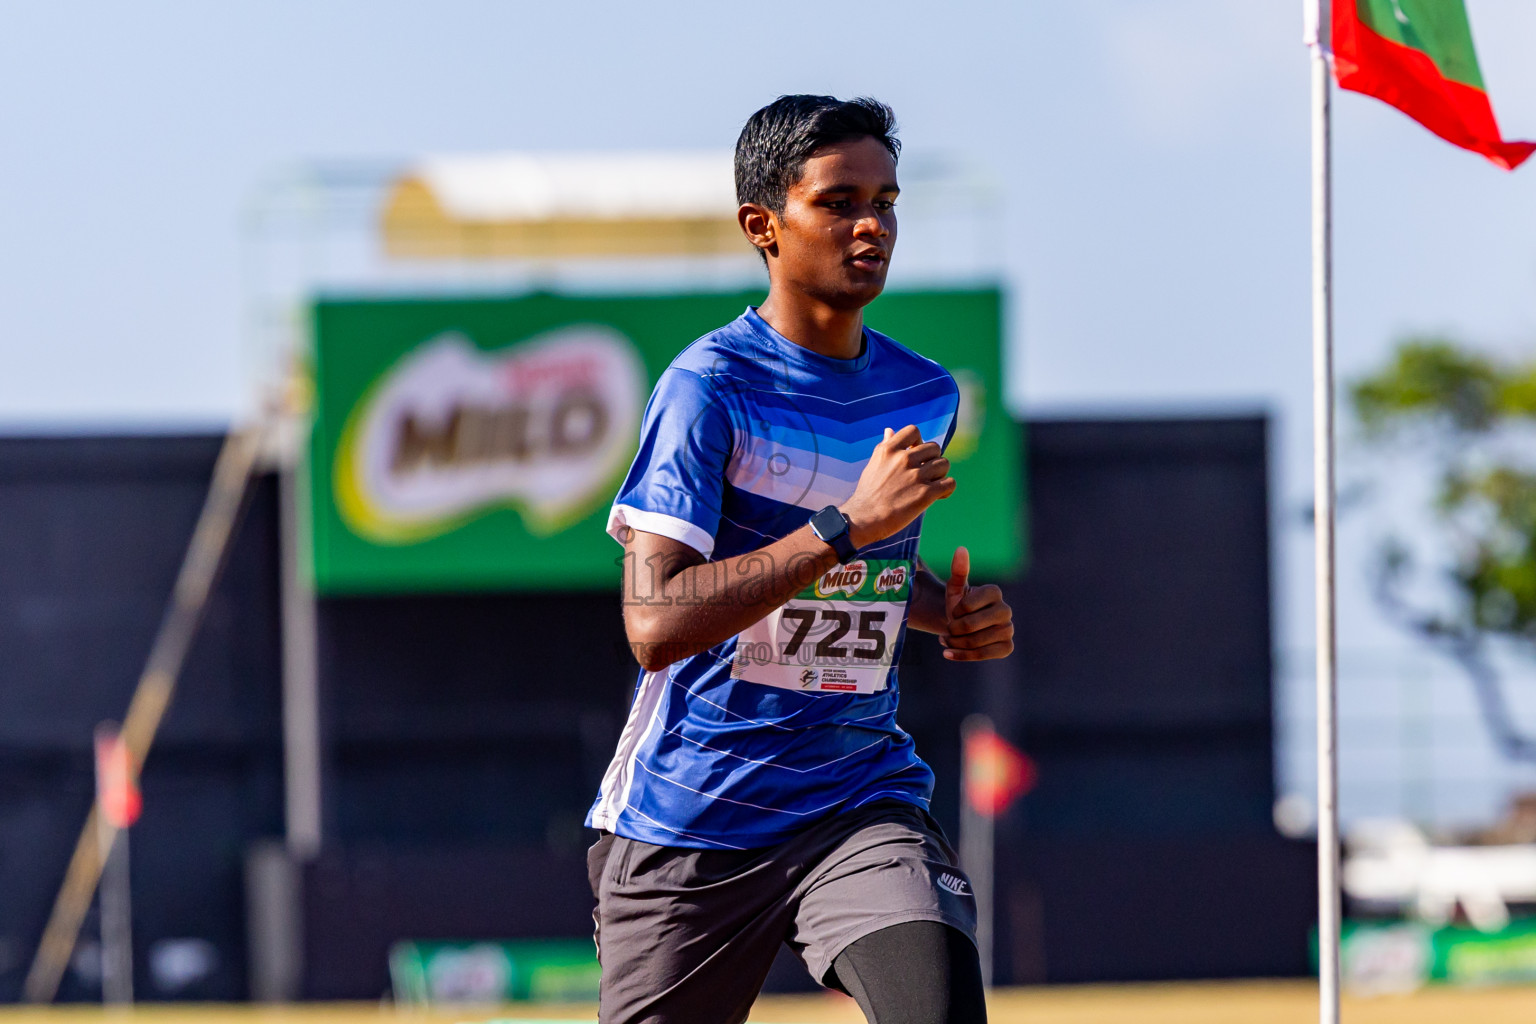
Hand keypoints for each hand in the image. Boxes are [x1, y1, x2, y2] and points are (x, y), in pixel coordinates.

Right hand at [840, 425, 955, 548]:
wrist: (863, 519)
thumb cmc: (868, 493)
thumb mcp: (874, 464)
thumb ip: (885, 446)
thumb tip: (890, 430)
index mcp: (889, 450)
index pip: (913, 431)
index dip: (919, 441)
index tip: (915, 454)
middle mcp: (903, 459)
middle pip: (934, 448)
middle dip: (933, 460)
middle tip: (926, 473)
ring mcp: (915, 476)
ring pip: (944, 464)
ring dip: (941, 475)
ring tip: (932, 485)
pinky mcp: (925, 494)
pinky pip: (949, 483)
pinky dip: (947, 489)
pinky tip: (938, 495)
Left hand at [940, 547, 1013, 661]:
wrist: (965, 625)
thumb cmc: (960, 605)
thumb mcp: (955, 588)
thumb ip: (958, 571)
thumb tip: (961, 549)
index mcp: (995, 591)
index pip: (967, 605)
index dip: (954, 611)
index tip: (954, 610)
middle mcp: (1006, 609)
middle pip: (970, 626)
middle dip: (953, 630)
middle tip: (948, 629)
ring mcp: (1009, 629)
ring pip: (974, 642)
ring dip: (954, 643)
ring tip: (947, 639)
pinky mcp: (1007, 647)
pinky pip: (983, 655)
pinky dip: (962, 656)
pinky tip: (948, 653)